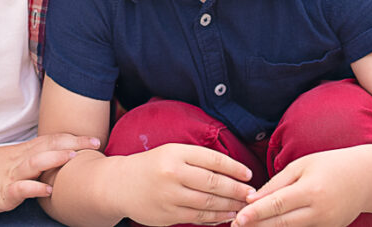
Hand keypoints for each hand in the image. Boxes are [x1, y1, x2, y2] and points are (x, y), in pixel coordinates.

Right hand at [0, 133, 99, 214]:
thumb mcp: (9, 162)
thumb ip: (30, 160)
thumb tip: (52, 160)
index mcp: (22, 152)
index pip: (51, 139)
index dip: (73, 138)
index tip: (94, 138)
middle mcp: (19, 160)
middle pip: (49, 146)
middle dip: (74, 143)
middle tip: (96, 142)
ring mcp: (10, 175)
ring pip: (35, 162)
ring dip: (55, 158)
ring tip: (74, 157)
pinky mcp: (1, 192)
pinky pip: (19, 188)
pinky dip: (34, 187)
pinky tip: (47, 189)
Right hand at [116, 143, 254, 225]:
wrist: (119, 185)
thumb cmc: (151, 166)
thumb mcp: (170, 152)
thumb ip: (196, 159)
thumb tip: (230, 170)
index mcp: (175, 153)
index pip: (212, 159)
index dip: (234, 168)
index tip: (248, 174)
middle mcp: (173, 173)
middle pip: (213, 183)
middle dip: (236, 190)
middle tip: (252, 194)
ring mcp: (170, 196)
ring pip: (208, 203)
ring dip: (230, 206)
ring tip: (244, 207)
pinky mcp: (168, 215)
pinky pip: (198, 218)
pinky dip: (215, 219)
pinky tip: (227, 217)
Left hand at [233, 152, 361, 226]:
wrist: (368, 178)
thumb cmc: (332, 164)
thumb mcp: (303, 165)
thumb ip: (277, 183)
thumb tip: (252, 199)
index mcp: (311, 190)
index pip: (278, 205)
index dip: (256, 213)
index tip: (238, 218)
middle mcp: (320, 212)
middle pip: (281, 223)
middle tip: (234, 226)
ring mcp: (326, 225)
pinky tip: (269, 226)